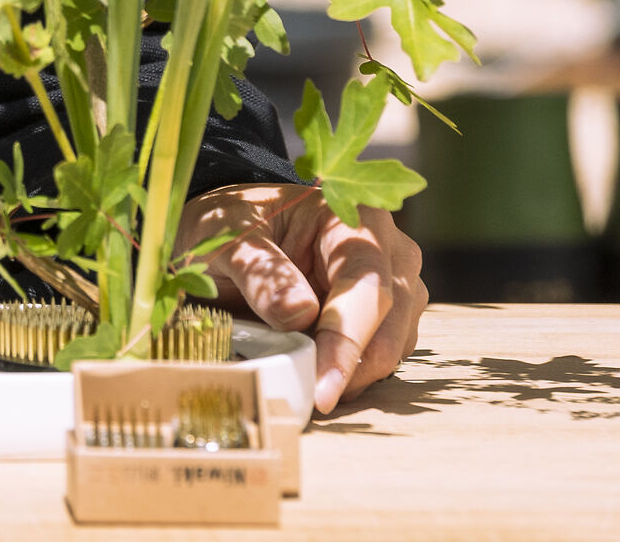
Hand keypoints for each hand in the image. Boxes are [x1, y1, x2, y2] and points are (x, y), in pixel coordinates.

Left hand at [178, 181, 426, 411]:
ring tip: (299, 377)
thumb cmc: (234, 225)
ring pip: (390, 347)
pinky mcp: (386, 318)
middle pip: (390, 324)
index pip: (366, 285)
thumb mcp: (226, 238)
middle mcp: (388, 251)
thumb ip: (258, 270)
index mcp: (353, 220)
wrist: (238, 229)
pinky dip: (347, 373)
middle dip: (350, 368)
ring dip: (349, 373)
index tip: (324, 390)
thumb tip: (300, 315)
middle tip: (305, 398)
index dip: (347, 341)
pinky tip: (311, 371)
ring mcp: (394, 286)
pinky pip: (379, 356)